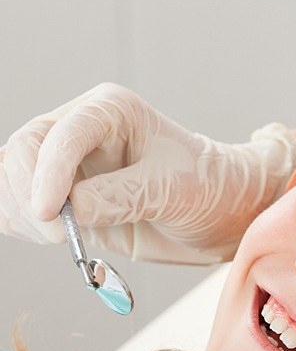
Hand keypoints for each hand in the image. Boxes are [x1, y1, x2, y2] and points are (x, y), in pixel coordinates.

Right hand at [0, 83, 295, 263]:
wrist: (220, 214)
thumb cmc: (207, 188)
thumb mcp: (171, 189)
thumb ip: (120, 197)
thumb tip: (69, 211)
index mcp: (110, 111)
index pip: (61, 135)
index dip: (47, 174)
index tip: (50, 214)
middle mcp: (82, 131)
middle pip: (24, 151)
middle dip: (30, 194)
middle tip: (60, 235)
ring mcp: (71, 165)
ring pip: (14, 178)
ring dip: (23, 212)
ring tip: (63, 239)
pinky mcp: (68, 197)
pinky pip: (23, 205)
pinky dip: (23, 224)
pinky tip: (53, 238)